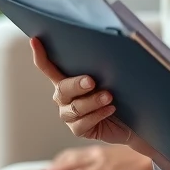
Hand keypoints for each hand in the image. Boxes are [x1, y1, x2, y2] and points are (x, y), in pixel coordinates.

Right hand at [29, 38, 169, 169]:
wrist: (134, 120)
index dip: (41, 54)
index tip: (35, 40)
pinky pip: (82, 123)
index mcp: (67, 79)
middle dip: (76, 84)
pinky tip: (110, 109)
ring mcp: (69, 114)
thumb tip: (111, 48)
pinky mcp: (78, 129)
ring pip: (73, 108)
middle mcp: (63, 97)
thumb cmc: (122, 93)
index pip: (49, 67)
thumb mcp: (113, 77)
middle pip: (62, 88)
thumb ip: (103, 66)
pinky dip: (97, 115)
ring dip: (92, 101)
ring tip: (109, 96)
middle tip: (91, 81)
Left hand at [41, 144, 152, 169]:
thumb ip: (113, 156)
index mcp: (102, 150)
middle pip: (71, 158)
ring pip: (73, 164)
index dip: (64, 159)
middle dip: (57, 165)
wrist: (154, 151)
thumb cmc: (142, 150)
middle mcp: (98, 153)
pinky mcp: (106, 167)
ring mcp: (101, 160)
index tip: (54, 164)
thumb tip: (107, 164)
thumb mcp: (123, 155)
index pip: (78, 154)